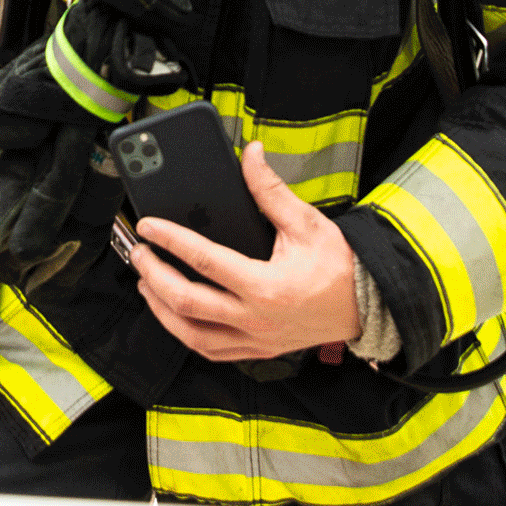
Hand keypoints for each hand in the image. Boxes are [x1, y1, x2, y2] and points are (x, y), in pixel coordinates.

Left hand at [127, 144, 361, 362]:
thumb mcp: (306, 222)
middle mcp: (255, 318)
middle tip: (139, 253)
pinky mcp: (257, 350)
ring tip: (146, 284)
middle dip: (154, 276)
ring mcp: (255, 339)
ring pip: (192, 335)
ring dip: (162, 310)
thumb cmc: (339, 266)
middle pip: (187, 302)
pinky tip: (173, 315)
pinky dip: (185, 333)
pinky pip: (210, 350)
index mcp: (266, 286)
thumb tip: (251, 154)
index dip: (170, 240)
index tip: (148, 226)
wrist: (366, 306)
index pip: (204, 261)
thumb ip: (270, 190)